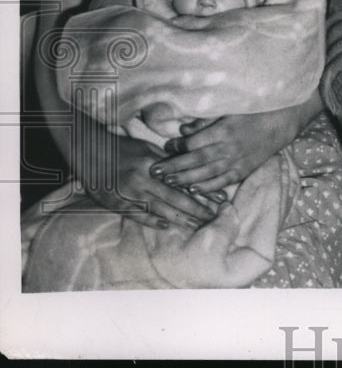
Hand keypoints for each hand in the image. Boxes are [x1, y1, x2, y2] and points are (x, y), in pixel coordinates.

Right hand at [83, 133, 218, 230]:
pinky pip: (137, 214)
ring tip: (196, 225)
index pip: (184, 180)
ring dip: (180, 218)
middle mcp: (144, 178)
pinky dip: (152, 221)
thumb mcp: (148, 148)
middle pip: (175, 197)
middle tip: (213, 217)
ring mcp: (129, 192)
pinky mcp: (116, 202)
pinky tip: (166, 226)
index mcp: (154, 163)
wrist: (90, 151)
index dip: (203, 190)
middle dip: (196, 208)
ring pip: (160, 208)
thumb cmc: (122, 148)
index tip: (219, 199)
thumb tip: (190, 167)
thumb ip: (168, 160)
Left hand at [153, 103, 309, 193]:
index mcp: (222, 130)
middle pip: (195, 160)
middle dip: (173, 166)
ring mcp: (236, 161)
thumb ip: (205, 120)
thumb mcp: (228, 110)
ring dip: (185, 179)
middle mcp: (227, 148)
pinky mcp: (243, 170)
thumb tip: (184, 130)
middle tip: (154, 171)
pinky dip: (208, 187)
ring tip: (168, 182)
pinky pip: (223, 182)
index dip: (177, 146)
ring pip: (206, 173)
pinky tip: (194, 190)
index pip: (193, 142)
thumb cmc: (253, 112)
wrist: (280, 123)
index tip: (165, 146)